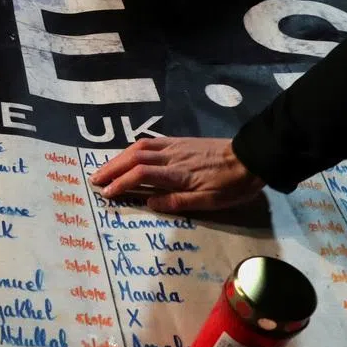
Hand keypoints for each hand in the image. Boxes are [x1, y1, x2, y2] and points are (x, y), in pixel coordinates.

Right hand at [89, 138, 265, 213]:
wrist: (252, 157)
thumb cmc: (232, 185)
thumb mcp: (211, 202)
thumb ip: (178, 202)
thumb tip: (150, 204)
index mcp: (178, 174)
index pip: (140, 175)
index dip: (120, 183)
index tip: (107, 193)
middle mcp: (171, 157)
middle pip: (133, 158)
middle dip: (111, 168)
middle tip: (94, 179)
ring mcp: (174, 146)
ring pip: (139, 148)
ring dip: (118, 158)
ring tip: (105, 168)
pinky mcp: (179, 142)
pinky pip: (150, 142)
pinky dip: (133, 149)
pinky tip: (127, 155)